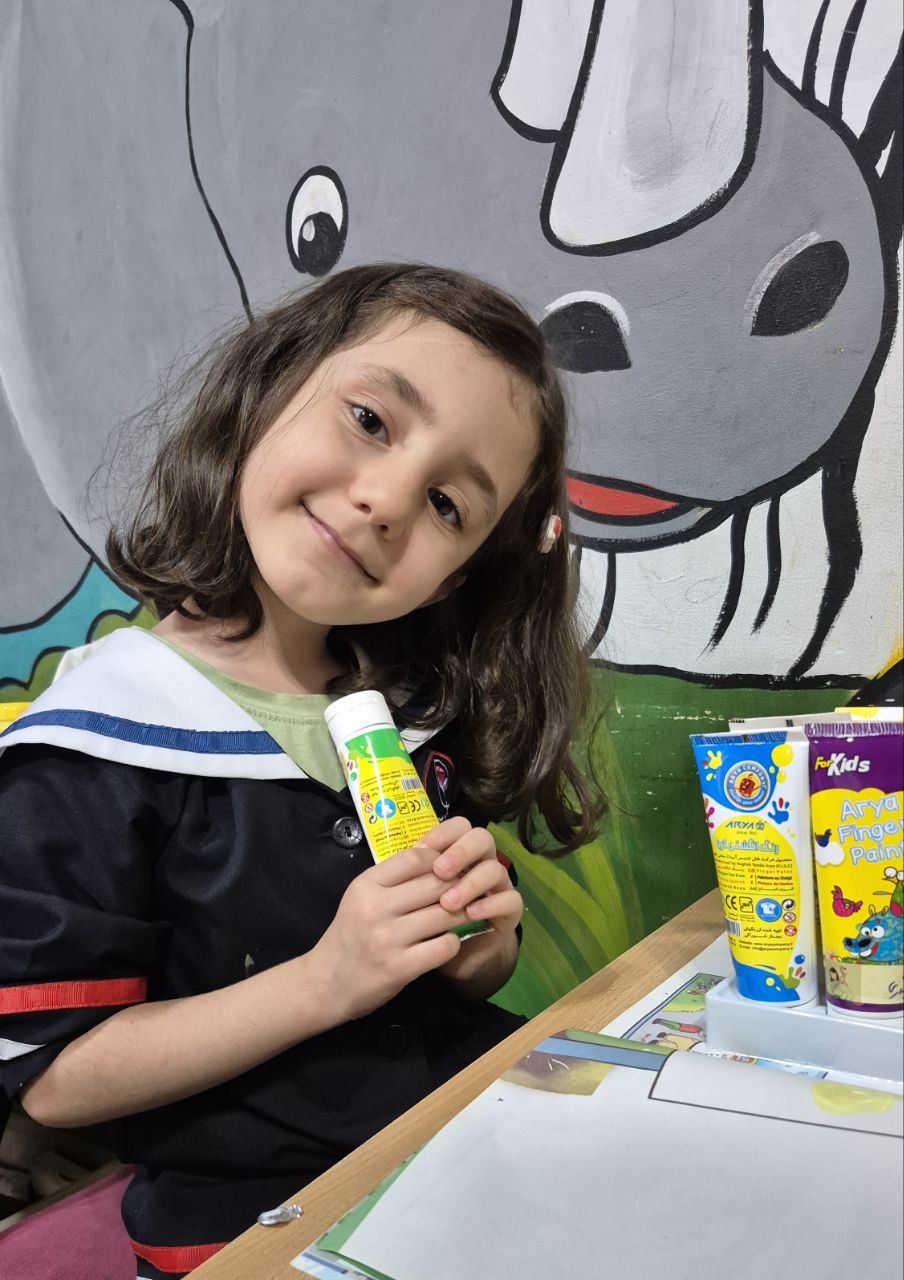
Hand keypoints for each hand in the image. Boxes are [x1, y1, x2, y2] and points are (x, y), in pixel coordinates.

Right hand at [309, 838, 473, 1019]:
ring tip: (466, 915)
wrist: (326, 983)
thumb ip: (393, 879)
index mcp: (366, 885)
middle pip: (435, 884)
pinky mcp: (399, 967)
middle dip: (459, 886)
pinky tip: (448, 943)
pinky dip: (453, 943)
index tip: (452, 868)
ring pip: (444, 914)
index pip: (415, 858)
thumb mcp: (362, 897)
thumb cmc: (350, 936)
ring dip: (461, 914)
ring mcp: (387, 938)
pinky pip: (444, 947)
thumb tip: (436, 856)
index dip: (441, 860)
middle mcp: (375, 907)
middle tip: (471, 890)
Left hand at [424, 818, 523, 989]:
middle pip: (482, 838)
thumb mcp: (414, 895)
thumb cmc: (427, 921)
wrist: (453, 956)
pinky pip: (511, 900)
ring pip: (496, 869)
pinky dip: (491, 904)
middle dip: (460, 852)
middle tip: (440, 871)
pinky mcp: (509, 911)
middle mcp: (482, 862)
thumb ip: (413, 874)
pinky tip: (471, 913)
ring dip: (470, 883)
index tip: (422, 849)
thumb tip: (404, 855)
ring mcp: (498, 885)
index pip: (460, 826)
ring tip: (448, 903)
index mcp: (459, 852)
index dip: (444, 832)